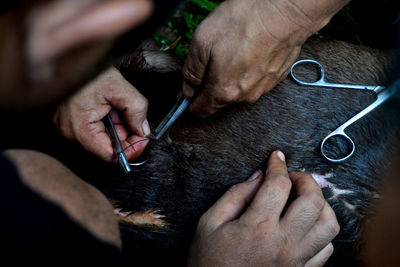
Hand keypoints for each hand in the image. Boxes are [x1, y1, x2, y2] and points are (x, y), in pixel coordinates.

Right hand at [54, 66, 149, 161]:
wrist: (67, 53)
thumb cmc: (87, 67)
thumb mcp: (118, 86)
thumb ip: (136, 110)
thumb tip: (143, 130)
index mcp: (79, 128)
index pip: (110, 155)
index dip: (131, 149)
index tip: (143, 138)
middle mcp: (70, 132)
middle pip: (107, 147)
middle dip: (126, 134)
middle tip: (135, 117)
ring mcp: (68, 126)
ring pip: (102, 137)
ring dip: (117, 126)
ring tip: (118, 105)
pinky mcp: (69, 120)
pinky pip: (94, 127)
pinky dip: (107, 120)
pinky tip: (109, 105)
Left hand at [182, 0, 347, 115]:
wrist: (287, 10)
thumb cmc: (244, 22)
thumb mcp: (202, 42)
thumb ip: (192, 71)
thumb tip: (187, 89)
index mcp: (224, 91)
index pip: (202, 109)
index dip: (189, 103)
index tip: (185, 94)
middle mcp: (245, 96)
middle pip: (219, 99)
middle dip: (209, 87)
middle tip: (208, 63)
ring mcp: (263, 87)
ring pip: (238, 90)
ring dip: (230, 78)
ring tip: (231, 53)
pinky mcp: (276, 77)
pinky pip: (254, 80)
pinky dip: (248, 71)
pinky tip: (248, 52)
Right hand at [188, 151, 339, 266]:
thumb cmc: (208, 260)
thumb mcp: (209, 222)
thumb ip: (234, 196)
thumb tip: (258, 176)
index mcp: (257, 227)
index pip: (278, 185)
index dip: (278, 165)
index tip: (276, 158)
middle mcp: (282, 243)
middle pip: (313, 201)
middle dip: (305, 179)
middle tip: (292, 177)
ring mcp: (296, 260)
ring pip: (329, 225)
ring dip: (321, 204)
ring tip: (304, 199)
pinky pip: (327, 249)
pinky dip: (322, 231)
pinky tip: (306, 224)